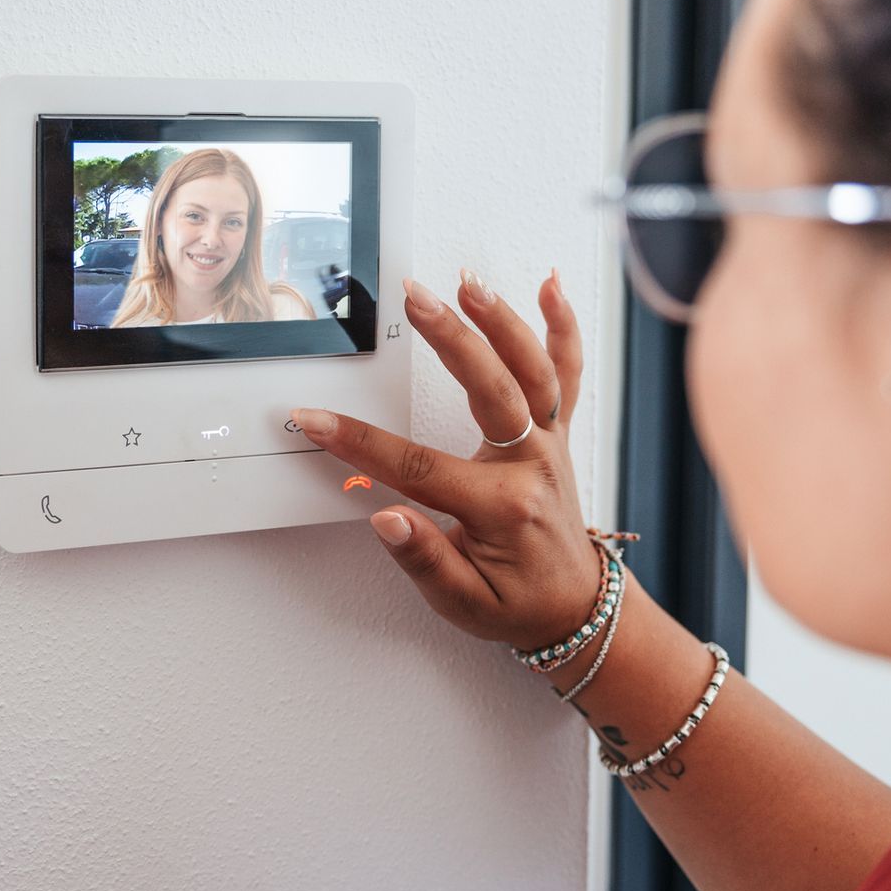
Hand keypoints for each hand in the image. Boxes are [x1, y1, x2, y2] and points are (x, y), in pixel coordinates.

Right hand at [291, 268, 602, 650]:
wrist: (575, 608)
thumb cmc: (516, 606)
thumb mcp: (462, 603)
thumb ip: (423, 560)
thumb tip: (385, 518)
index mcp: (500, 507)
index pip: (418, 466)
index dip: (359, 443)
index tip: (315, 419)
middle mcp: (532, 466)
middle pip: (491, 389)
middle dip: (450, 339)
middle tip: (416, 299)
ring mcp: (549, 445)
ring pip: (534, 370)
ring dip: (502, 320)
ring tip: (468, 282)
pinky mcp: (558, 435)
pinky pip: (567, 373)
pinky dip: (564, 327)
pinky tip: (552, 286)